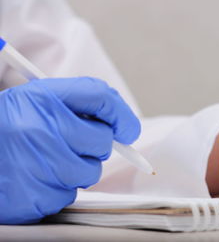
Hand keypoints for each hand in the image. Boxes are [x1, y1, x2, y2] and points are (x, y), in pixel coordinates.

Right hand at [0, 77, 139, 223]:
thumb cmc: (7, 128)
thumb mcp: (35, 101)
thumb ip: (77, 104)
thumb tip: (121, 125)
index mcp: (41, 99)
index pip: (101, 97)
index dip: (122, 114)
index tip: (128, 129)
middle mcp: (41, 130)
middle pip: (103, 140)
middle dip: (97, 144)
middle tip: (74, 143)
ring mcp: (39, 166)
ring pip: (91, 172)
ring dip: (79, 168)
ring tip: (49, 160)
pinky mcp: (36, 198)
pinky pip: (70, 194)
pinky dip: (60, 188)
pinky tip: (37, 177)